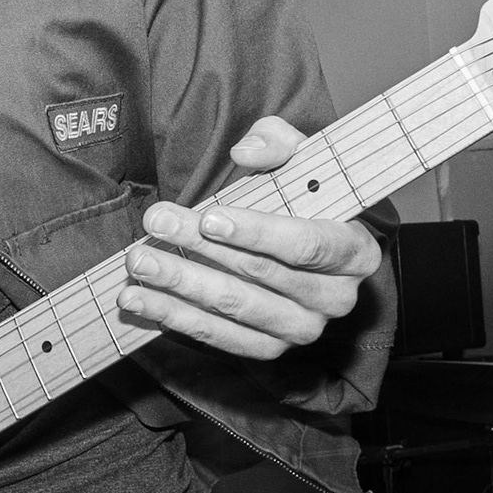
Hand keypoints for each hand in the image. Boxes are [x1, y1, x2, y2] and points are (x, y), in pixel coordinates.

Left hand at [120, 115, 377, 358]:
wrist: (304, 244)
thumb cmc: (302, 196)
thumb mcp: (299, 157)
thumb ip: (277, 143)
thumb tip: (245, 152)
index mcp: (355, 252)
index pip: (307, 245)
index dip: (256, 232)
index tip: (208, 218)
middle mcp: (336, 299)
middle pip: (261, 275)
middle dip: (200, 248)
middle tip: (155, 223)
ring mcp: (302, 329)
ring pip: (234, 307)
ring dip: (180, 284)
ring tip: (138, 262)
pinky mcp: (269, 349)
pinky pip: (218, 336)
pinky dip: (173, 317)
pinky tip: (138, 299)